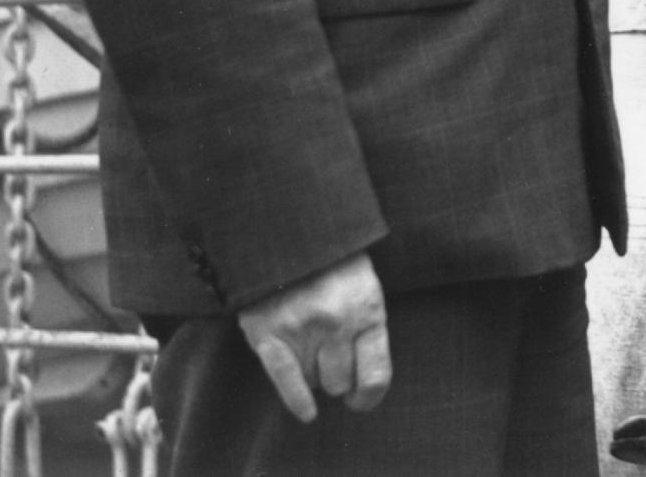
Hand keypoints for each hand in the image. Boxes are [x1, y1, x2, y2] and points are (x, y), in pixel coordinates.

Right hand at [237, 252, 389, 422]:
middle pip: (341, 382)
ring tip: (310, 347)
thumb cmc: (333, 264)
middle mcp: (338, 323)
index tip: (360, 400)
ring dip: (314, 373)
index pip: (376, 375)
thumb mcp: (365, 287)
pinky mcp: (270, 334)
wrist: (288, 233)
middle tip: (331, 361)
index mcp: (368, 310)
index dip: (369, 397)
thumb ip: (368, 327)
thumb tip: (364, 381)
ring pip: (315, 382)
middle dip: (338, 377)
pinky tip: (307, 412)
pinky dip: (297, 401)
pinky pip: (286, 381)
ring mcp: (303, 329)